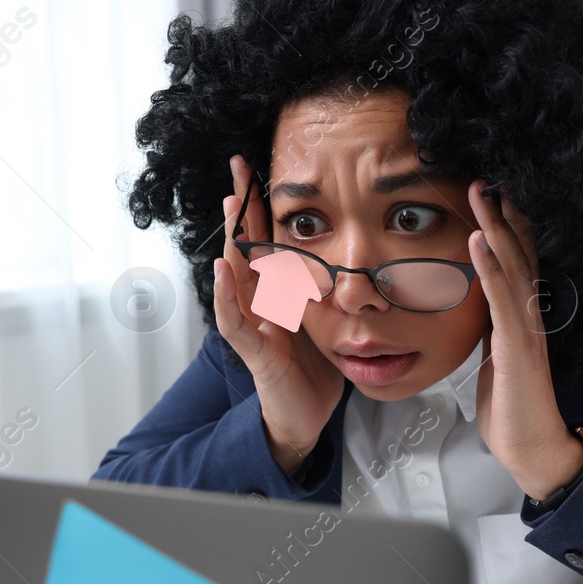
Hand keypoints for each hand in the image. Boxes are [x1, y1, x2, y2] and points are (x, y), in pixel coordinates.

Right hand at [213, 154, 344, 474]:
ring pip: (237, 275)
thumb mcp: (327, 319)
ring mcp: (253, 326)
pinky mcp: (256, 354)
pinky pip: (235, 322)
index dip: (265, 206)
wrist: (303, 418)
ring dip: (234, 238)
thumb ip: (330, 289)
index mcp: (277, 294)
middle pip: (247, 246)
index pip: (268, 240)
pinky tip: (222, 271)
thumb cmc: (313, 371)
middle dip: (244, 206)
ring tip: (232, 203)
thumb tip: (360, 256)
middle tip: (240, 166)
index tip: (263, 168)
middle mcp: (259, 304)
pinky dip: (226, 296)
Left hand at [467, 180, 582, 501]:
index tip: (490, 192)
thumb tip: (476, 303)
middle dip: (503, 212)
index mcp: (522, 317)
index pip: (515, 260)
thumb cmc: (513, 409)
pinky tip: (478, 240)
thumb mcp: (494, 358)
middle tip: (486, 173)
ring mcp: (526, 328)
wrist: (532, 448)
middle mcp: (529, 315)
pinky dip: (490, 268)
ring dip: (495, 226)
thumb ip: (490, 327)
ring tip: (481, 192)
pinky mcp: (518, 347)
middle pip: (518, 252)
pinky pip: (503, 300)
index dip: (505, 225)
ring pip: (513, 266)